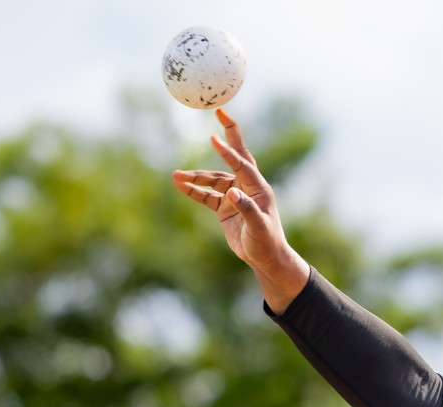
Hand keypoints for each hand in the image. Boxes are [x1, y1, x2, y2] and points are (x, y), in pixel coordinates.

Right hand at [172, 108, 310, 310]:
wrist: (265, 258)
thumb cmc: (266, 242)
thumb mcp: (257, 228)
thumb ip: (247, 210)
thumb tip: (232, 193)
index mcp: (258, 188)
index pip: (241, 164)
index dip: (228, 152)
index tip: (214, 137)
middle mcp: (247, 186)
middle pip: (235, 156)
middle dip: (228, 135)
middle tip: (220, 112)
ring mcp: (235, 195)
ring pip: (213, 180)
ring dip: (195, 177)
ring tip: (176, 176)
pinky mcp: (225, 206)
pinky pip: (206, 195)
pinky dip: (194, 190)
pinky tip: (179, 184)